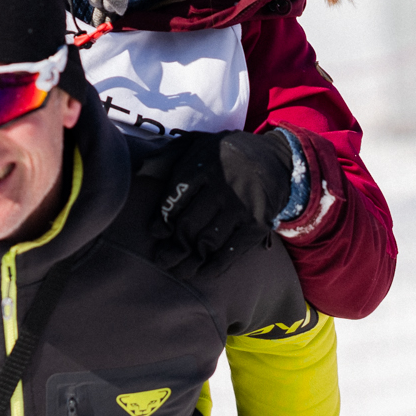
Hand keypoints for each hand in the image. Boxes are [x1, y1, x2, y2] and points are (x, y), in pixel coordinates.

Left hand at [143, 128, 295, 279]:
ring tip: (179, 270)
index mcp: (203, 165)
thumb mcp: (198, 143)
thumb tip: (138, 170)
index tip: (158, 233)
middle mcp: (223, 186)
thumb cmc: (227, 154)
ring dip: (189, 261)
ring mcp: (242, 206)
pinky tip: (202, 272)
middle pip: (188, 225)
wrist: (277, 157)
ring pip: (207, 242)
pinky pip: (231, 252)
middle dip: (173, 247)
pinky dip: (214, 267)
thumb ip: (168, 155)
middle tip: (163, 259)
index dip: (162, 221)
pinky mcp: (258, 224)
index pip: (174, 200)